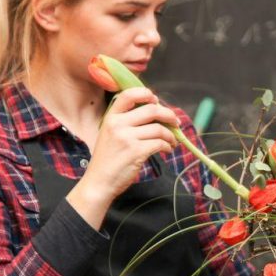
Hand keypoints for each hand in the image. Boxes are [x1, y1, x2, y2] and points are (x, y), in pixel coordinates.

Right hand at [68, 88, 178, 226]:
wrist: (99, 182)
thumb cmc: (108, 159)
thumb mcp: (110, 134)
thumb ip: (126, 122)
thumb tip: (155, 112)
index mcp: (111, 117)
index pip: (128, 94)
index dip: (146, 94)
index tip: (156, 101)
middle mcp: (117, 124)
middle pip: (151, 110)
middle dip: (169, 115)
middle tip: (176, 122)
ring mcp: (127, 138)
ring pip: (159, 128)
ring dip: (171, 135)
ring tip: (172, 141)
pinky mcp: (136, 152)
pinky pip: (160, 143)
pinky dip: (168, 145)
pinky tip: (167, 149)